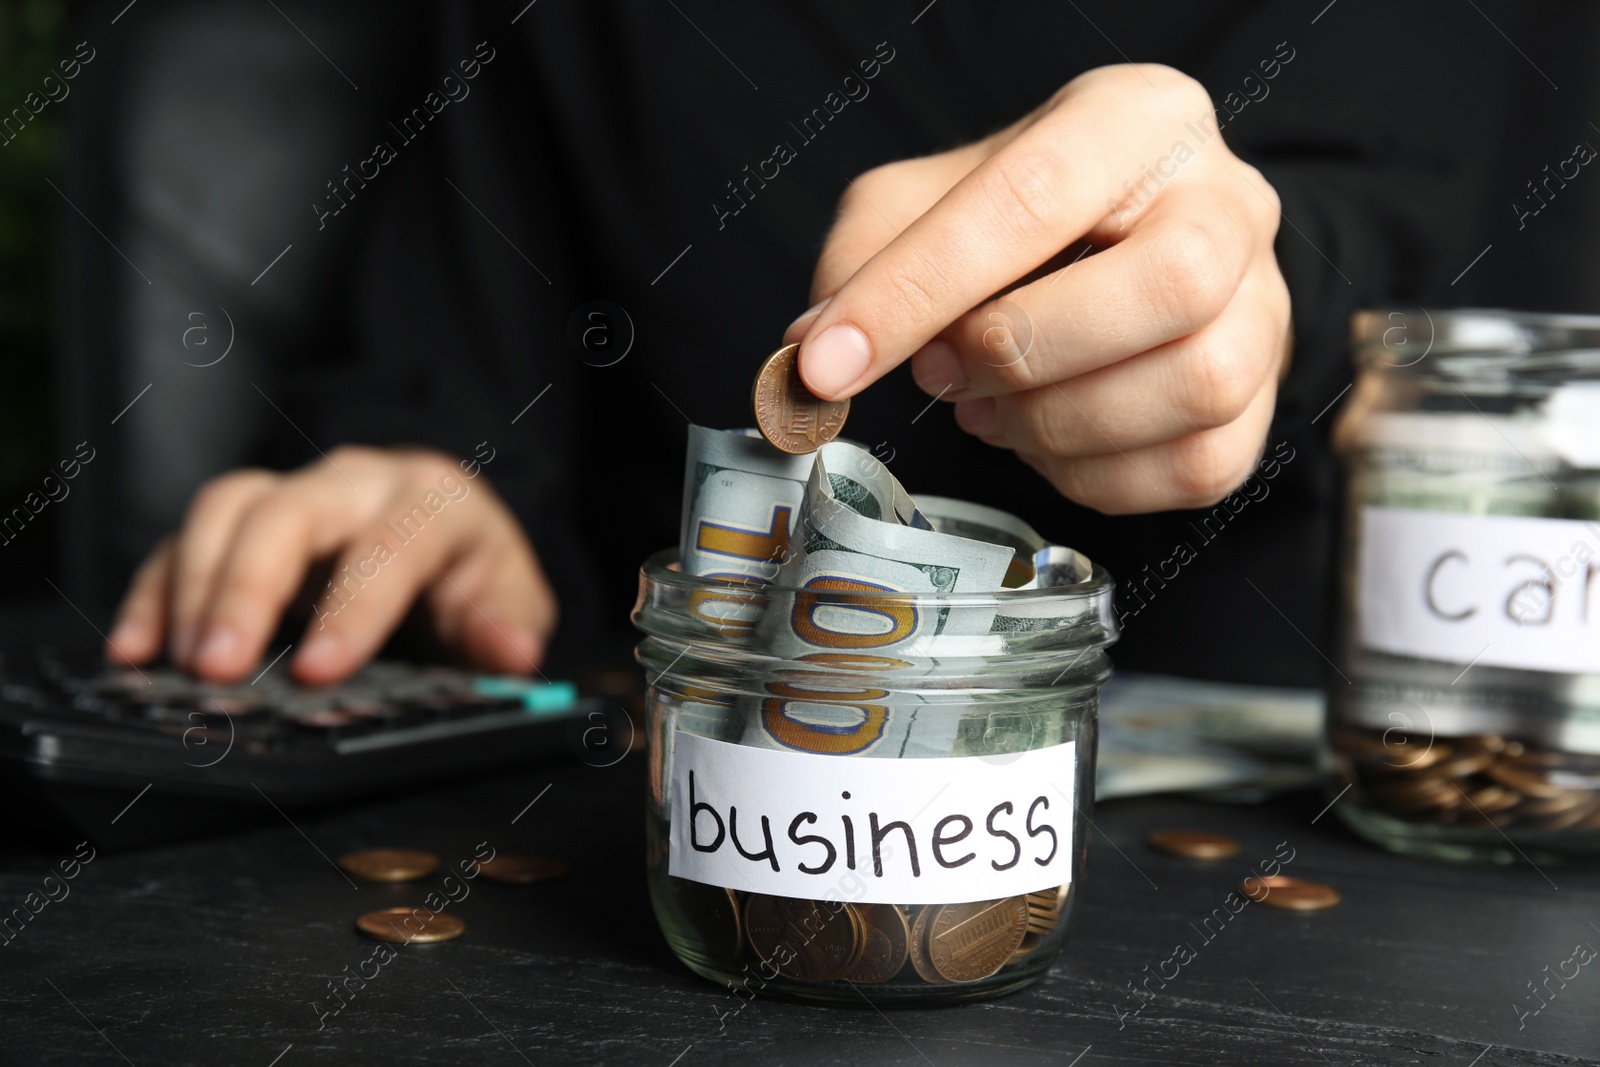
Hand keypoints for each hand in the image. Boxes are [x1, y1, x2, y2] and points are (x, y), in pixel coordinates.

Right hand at [106, 446, 557, 683]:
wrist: (447, 534)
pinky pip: (185, 536)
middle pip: (289, 512)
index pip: (390, 545)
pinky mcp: (245, 517)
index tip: (318, 671)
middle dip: (248, 588)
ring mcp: (294, 490)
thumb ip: (509, 627)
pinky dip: (155, 590)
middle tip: (219, 668)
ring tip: (180, 664)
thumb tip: (510, 653)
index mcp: (434, 500)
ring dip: (195, 586)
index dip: (353, 608)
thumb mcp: (511, 602)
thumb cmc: (475, 574)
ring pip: (228, 507)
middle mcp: (358, 481)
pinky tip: (135, 650)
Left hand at [786, 64, 1291, 512]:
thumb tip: (815, 353)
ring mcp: (1266, 306)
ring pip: (1191, 386)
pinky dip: (1091, 476)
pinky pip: (1193, 469)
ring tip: (993, 406)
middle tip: (943, 373)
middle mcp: (1228, 201)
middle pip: (1165, 288)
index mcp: (1138, 120)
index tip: (828, 361)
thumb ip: (866, 256)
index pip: (1031, 198)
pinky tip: (1046, 439)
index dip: (917, 290)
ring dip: (1056, 423)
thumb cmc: (1023, 220)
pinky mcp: (1264, 404)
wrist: (1123, 248)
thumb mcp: (927, 199)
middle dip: (1022, 353)